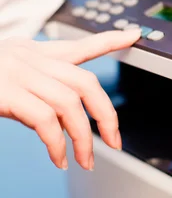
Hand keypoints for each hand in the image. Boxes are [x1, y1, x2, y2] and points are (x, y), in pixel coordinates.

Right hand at [0, 29, 140, 169]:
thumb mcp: (8, 75)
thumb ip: (35, 88)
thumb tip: (59, 119)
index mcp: (33, 53)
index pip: (79, 45)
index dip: (109, 40)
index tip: (133, 35)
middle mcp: (30, 59)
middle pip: (86, 82)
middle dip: (107, 114)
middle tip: (115, 141)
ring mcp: (18, 74)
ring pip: (71, 104)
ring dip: (83, 138)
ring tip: (84, 161)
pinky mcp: (6, 93)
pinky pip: (45, 120)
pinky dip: (57, 144)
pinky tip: (59, 159)